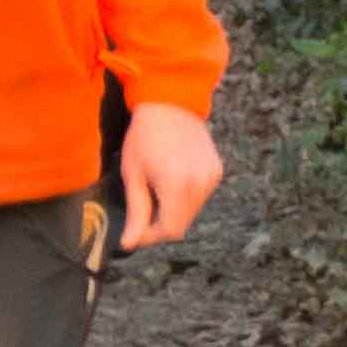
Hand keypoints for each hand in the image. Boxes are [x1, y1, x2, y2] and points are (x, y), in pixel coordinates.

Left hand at [117, 101, 222, 250]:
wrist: (170, 102)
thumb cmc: (144, 136)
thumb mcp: (133, 174)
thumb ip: (136, 212)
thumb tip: (129, 244)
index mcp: (177, 185)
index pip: (170, 230)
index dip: (151, 236)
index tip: (136, 231)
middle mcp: (200, 183)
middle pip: (182, 224)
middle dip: (161, 225)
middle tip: (142, 214)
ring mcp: (212, 177)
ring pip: (192, 212)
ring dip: (174, 211)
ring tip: (156, 190)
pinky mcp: (216, 170)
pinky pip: (200, 196)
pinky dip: (185, 197)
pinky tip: (172, 179)